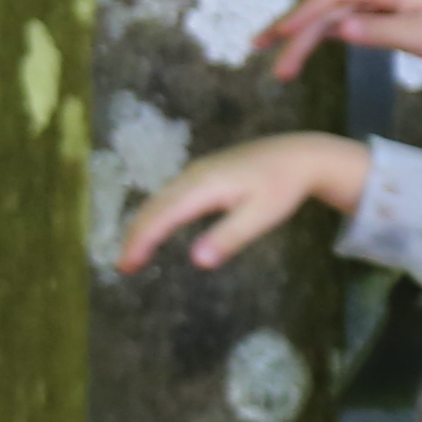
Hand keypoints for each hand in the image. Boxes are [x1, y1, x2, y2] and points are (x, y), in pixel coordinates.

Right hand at [111, 132, 369, 274]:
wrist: (299, 154)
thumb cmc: (283, 187)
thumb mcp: (262, 216)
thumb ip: (229, 237)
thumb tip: (197, 261)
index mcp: (204, 186)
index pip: (162, 217)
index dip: (141, 242)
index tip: (126, 267)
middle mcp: (193, 176)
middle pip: (153, 207)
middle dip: (134, 237)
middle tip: (122, 267)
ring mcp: (196, 172)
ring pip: (158, 200)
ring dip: (142, 226)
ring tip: (132, 253)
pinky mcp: (202, 173)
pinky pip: (168, 195)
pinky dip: (155, 215)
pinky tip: (155, 228)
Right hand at [253, 0, 421, 80]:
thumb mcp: (420, 35)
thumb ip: (379, 32)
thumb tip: (339, 29)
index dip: (305, 10)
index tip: (281, 31)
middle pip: (323, 6)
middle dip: (292, 27)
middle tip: (260, 49)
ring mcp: (369, 1)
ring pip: (325, 18)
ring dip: (300, 39)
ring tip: (278, 67)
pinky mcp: (369, 15)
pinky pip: (335, 25)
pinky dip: (315, 40)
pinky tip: (297, 54)